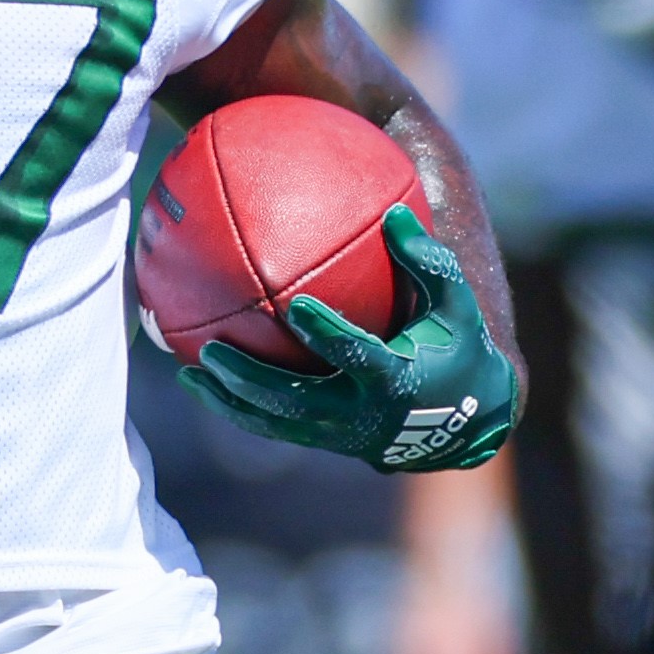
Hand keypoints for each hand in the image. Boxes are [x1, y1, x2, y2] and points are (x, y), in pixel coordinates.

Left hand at [179, 204, 516, 472]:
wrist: (464, 424)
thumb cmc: (458, 346)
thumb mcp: (456, 305)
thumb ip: (428, 261)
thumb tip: (395, 212)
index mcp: (396, 378)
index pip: (358, 356)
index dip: (328, 334)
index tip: (295, 306)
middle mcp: (363, 412)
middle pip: (298, 401)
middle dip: (253, 380)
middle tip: (212, 350)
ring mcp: (342, 433)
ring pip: (278, 423)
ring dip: (232, 401)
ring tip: (189, 373)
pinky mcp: (327, 440)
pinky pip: (275, 429)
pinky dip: (239, 410)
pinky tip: (204, 384)